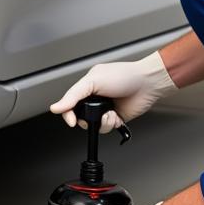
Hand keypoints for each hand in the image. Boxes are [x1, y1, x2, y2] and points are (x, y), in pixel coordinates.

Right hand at [49, 52, 176, 132]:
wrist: (147, 84)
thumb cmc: (124, 76)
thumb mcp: (92, 81)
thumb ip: (73, 96)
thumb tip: (56, 107)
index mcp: (86, 87)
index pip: (69, 104)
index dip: (68, 114)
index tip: (71, 121)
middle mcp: (94, 99)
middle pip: (81, 117)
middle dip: (88, 119)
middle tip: (96, 113)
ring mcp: (105, 109)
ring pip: (93, 125)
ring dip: (102, 122)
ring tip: (110, 113)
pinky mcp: (115, 118)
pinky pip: (106, 129)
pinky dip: (111, 125)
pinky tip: (116, 116)